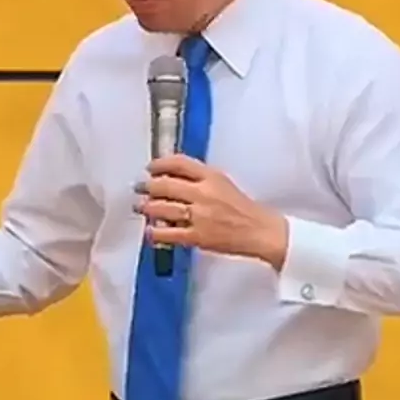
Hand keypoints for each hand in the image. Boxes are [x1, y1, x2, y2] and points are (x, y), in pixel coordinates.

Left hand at [133, 153, 288, 269]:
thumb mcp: (223, 184)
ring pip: (162, 208)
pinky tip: (150, 231)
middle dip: (146, 186)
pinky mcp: (198, 236)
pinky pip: (169, 233)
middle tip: (139, 188)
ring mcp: (199, 215)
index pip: (179, 163)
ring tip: (140, 207)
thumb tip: (171, 177)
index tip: (150, 168)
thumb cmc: (243, 209)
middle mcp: (204, 193)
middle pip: (165, 184)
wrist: (260, 231)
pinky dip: (155, 232)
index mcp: (212, 177)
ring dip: (146, 207)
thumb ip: (200, 179)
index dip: (159, 163)